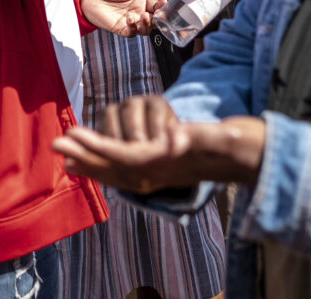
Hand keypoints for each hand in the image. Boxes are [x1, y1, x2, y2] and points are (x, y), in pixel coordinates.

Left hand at [52, 95, 266, 191]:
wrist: (255, 159)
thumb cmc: (238, 144)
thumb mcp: (220, 136)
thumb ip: (196, 137)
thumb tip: (172, 137)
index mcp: (166, 162)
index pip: (121, 156)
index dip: (94, 147)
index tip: (70, 137)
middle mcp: (161, 172)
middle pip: (114, 167)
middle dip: (84, 155)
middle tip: (55, 143)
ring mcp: (163, 174)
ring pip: (119, 173)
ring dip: (93, 164)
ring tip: (67, 156)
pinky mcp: (166, 170)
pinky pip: (130, 173)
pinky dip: (110, 168)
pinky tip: (99, 164)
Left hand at [80, 0, 166, 37]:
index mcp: (142, 3)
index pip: (157, 8)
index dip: (163, 7)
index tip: (165, 2)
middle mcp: (138, 14)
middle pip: (154, 22)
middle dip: (157, 19)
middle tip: (155, 13)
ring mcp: (129, 23)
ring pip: (145, 30)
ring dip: (147, 24)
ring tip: (143, 16)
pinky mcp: (119, 29)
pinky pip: (130, 33)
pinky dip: (133, 28)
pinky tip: (130, 19)